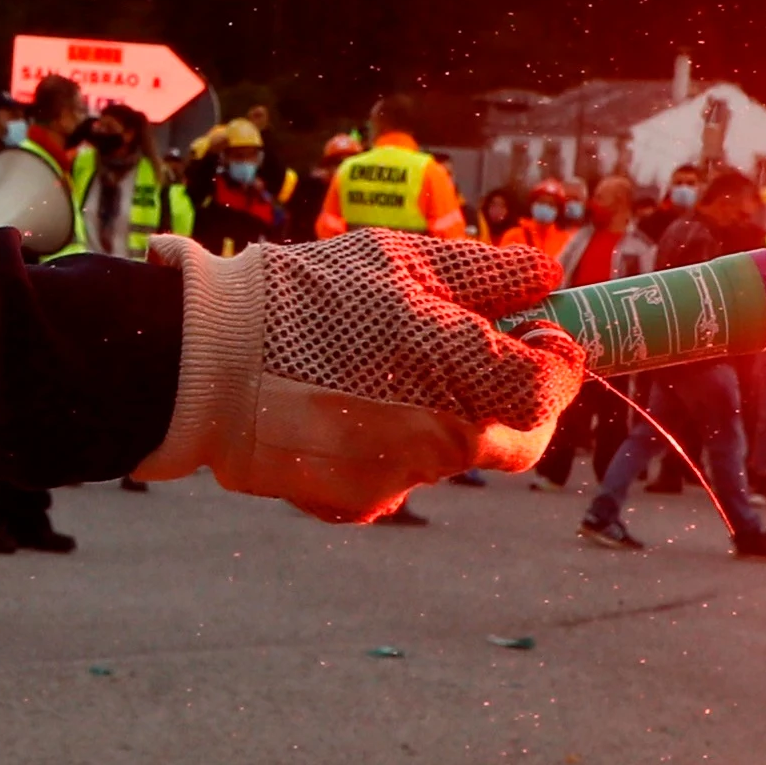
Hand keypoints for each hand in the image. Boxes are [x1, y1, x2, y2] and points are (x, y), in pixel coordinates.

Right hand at [140, 230, 588, 521]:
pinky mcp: (357, 504)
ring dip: (440, 415)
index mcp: (468, 378)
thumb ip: (487, 273)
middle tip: (479, 355)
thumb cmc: (306, 300)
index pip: (553, 390)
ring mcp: (402, 480)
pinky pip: (397, 475)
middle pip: (517, 438)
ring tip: (377, 365)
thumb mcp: (401, 260)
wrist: (206, 366)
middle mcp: (446, 443)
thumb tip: (546, 274)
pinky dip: (386, 444)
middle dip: (514, 401)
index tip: (541, 332)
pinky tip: (340, 403)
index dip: (559, 360)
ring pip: (451, 453)